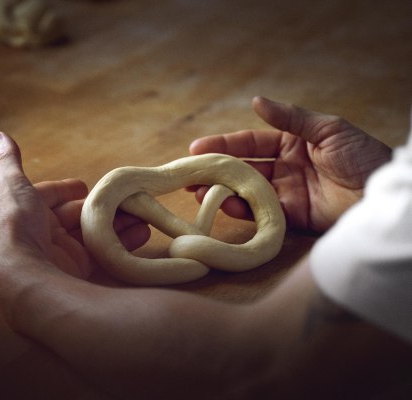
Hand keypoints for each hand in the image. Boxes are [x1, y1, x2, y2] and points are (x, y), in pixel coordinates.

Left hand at [0, 132, 149, 297]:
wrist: (24, 275)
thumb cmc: (16, 225)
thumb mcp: (11, 186)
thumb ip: (8, 162)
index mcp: (25, 212)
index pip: (50, 197)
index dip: (68, 190)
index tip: (88, 187)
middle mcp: (42, 233)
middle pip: (77, 214)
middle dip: (102, 205)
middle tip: (128, 195)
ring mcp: (62, 252)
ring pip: (94, 231)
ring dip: (118, 221)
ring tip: (143, 211)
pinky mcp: (78, 269)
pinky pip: (104, 252)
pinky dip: (124, 242)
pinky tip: (143, 230)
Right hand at [189, 96, 391, 231]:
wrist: (383, 192)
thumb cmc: (362, 155)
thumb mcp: (328, 129)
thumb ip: (291, 118)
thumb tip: (256, 102)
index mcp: (292, 142)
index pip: (250, 142)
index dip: (223, 144)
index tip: (197, 148)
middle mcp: (284, 167)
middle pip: (242, 168)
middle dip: (215, 171)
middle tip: (189, 174)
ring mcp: (286, 193)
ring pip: (246, 191)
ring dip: (222, 191)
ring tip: (197, 192)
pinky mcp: (291, 217)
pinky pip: (261, 212)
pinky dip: (241, 209)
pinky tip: (224, 204)